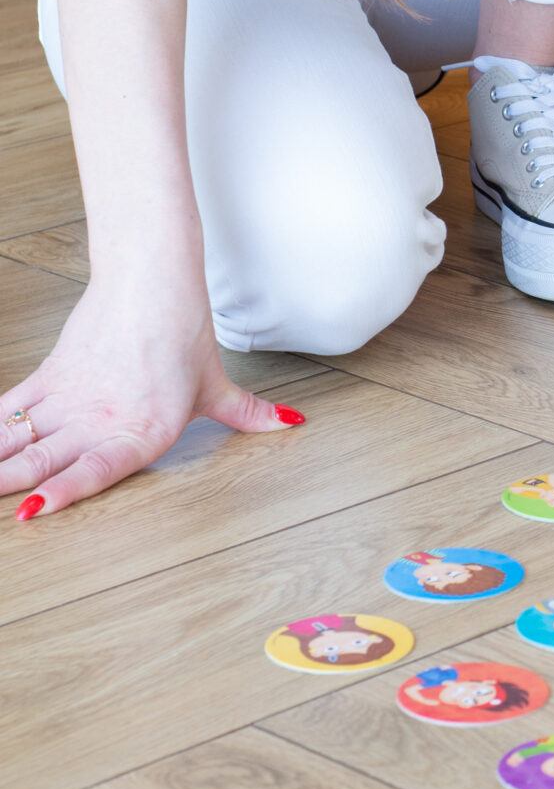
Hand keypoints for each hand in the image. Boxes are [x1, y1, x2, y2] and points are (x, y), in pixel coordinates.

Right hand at [0, 283, 300, 516]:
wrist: (153, 277)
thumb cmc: (185, 332)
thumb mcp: (217, 383)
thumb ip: (247, 414)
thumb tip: (290, 425)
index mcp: (145, 429)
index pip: (98, 468)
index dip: (63, 491)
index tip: (30, 511)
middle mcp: (103, 418)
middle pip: (47, 458)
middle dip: (10, 484)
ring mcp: (72, 397)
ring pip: (22, 436)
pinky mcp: (51, 375)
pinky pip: (11, 407)